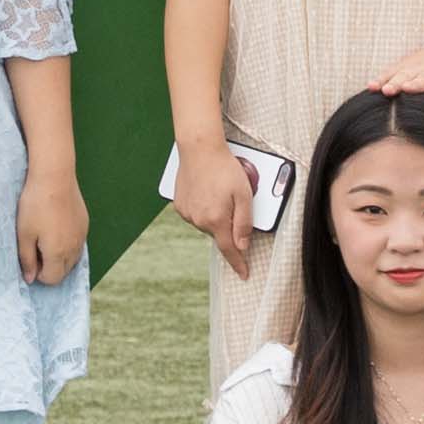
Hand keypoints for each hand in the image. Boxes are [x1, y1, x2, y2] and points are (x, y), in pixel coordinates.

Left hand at [16, 165, 87, 287]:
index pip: (52, 279)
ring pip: (73, 259)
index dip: (38, 273)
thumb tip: (30, 279)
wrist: (54, 176)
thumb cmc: (35, 205)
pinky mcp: (84, 224)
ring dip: (59, 256)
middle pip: (64, 272)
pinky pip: (77, 244)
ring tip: (45, 237)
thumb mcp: (24, 234)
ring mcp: (82, 236)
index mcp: (58, 254)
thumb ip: (27, 260)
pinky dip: (67, 244)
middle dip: (50, 267)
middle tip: (35, 247)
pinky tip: (56, 227)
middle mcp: (74, 248)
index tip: (29, 257)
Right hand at [169, 135, 262, 279]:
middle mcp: (199, 220)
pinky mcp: (180, 205)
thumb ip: (244, 223)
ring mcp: (187, 213)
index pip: (229, 249)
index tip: (243, 274)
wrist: (199, 148)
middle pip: (219, 234)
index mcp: (216, 219)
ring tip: (218, 192)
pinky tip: (207, 192)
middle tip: (232, 201)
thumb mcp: (244, 194)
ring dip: (215, 216)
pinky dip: (204, 209)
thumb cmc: (224, 168)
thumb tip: (243, 246)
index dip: (238, 263)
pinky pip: (196, 215)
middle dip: (228, 225)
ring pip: (207, 224)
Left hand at [365, 14, 423, 97]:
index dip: (382, 80)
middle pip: (407, 76)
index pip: (392, 74)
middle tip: (387, 90)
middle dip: (396, 83)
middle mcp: (420, 69)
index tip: (372, 87)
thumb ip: (390, 78)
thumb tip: (369, 88)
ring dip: (417, 84)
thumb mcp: (407, 68)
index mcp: (407, 68)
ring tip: (408, 88)